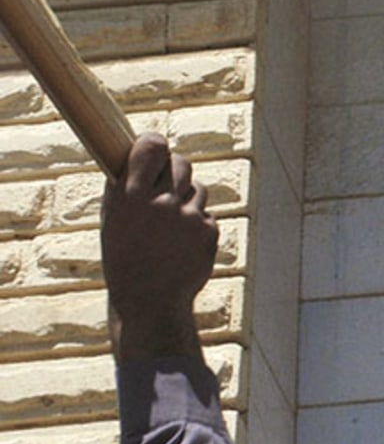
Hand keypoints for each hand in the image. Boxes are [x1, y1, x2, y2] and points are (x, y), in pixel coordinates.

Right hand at [101, 133, 215, 362]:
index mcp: (130, 196)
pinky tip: (182, 242)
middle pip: (181, 163)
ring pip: (198, 188)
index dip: (155, 144)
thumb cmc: (124, 257)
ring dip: (187, 198)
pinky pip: (207, 213)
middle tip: (166, 183)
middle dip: (174, 169)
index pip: (151, 147)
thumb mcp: (113, 220)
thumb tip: (139, 153)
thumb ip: (126, 187)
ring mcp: (189, 217)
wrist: (149, 299)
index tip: (155, 147)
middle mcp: (162, 203)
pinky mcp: (209, 231)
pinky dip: (198, 222)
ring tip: (171, 223)